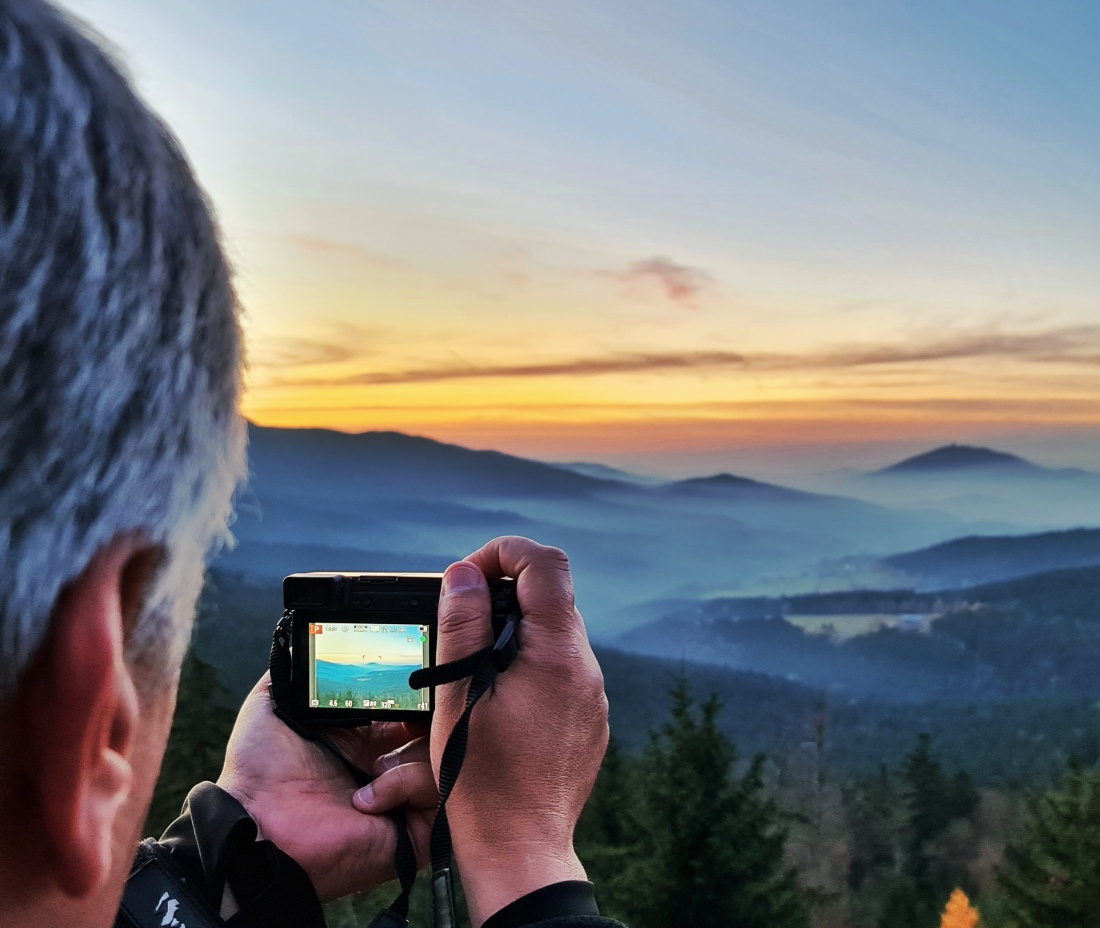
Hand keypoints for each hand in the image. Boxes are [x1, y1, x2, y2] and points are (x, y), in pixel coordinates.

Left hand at [216, 674, 436, 901]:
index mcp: (368, 735)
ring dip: (411, 750)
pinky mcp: (418, 827)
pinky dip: (407, 782)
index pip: (416, 701)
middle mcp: (393, 761)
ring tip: (373, 765)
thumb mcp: (273, 703)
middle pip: (441, 722)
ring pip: (447, 750)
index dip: (420, 683)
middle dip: (432, 710)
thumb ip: (299, 667)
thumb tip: (310, 633)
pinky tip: (368, 794)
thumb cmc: (259, 773)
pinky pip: (440, 788)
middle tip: (414, 708)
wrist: (258, 829)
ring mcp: (407, 795)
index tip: (420, 667)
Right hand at [433, 536, 609, 926]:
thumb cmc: (483, 780)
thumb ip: (464, 625)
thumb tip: (465, 573)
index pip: (547, 566)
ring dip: (517, 635)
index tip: (469, 576)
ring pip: (556, 637)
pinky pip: (563, 673)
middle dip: (506, 595)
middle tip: (462, 620)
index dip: (505, 553)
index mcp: (559, 656)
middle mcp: (586, 670)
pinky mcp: (589, 721)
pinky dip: (531, 667)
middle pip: (553, 599)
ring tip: (475, 670)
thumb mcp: (459, 695)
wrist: (519, 849)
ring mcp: (593, 698)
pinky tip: (499, 701)